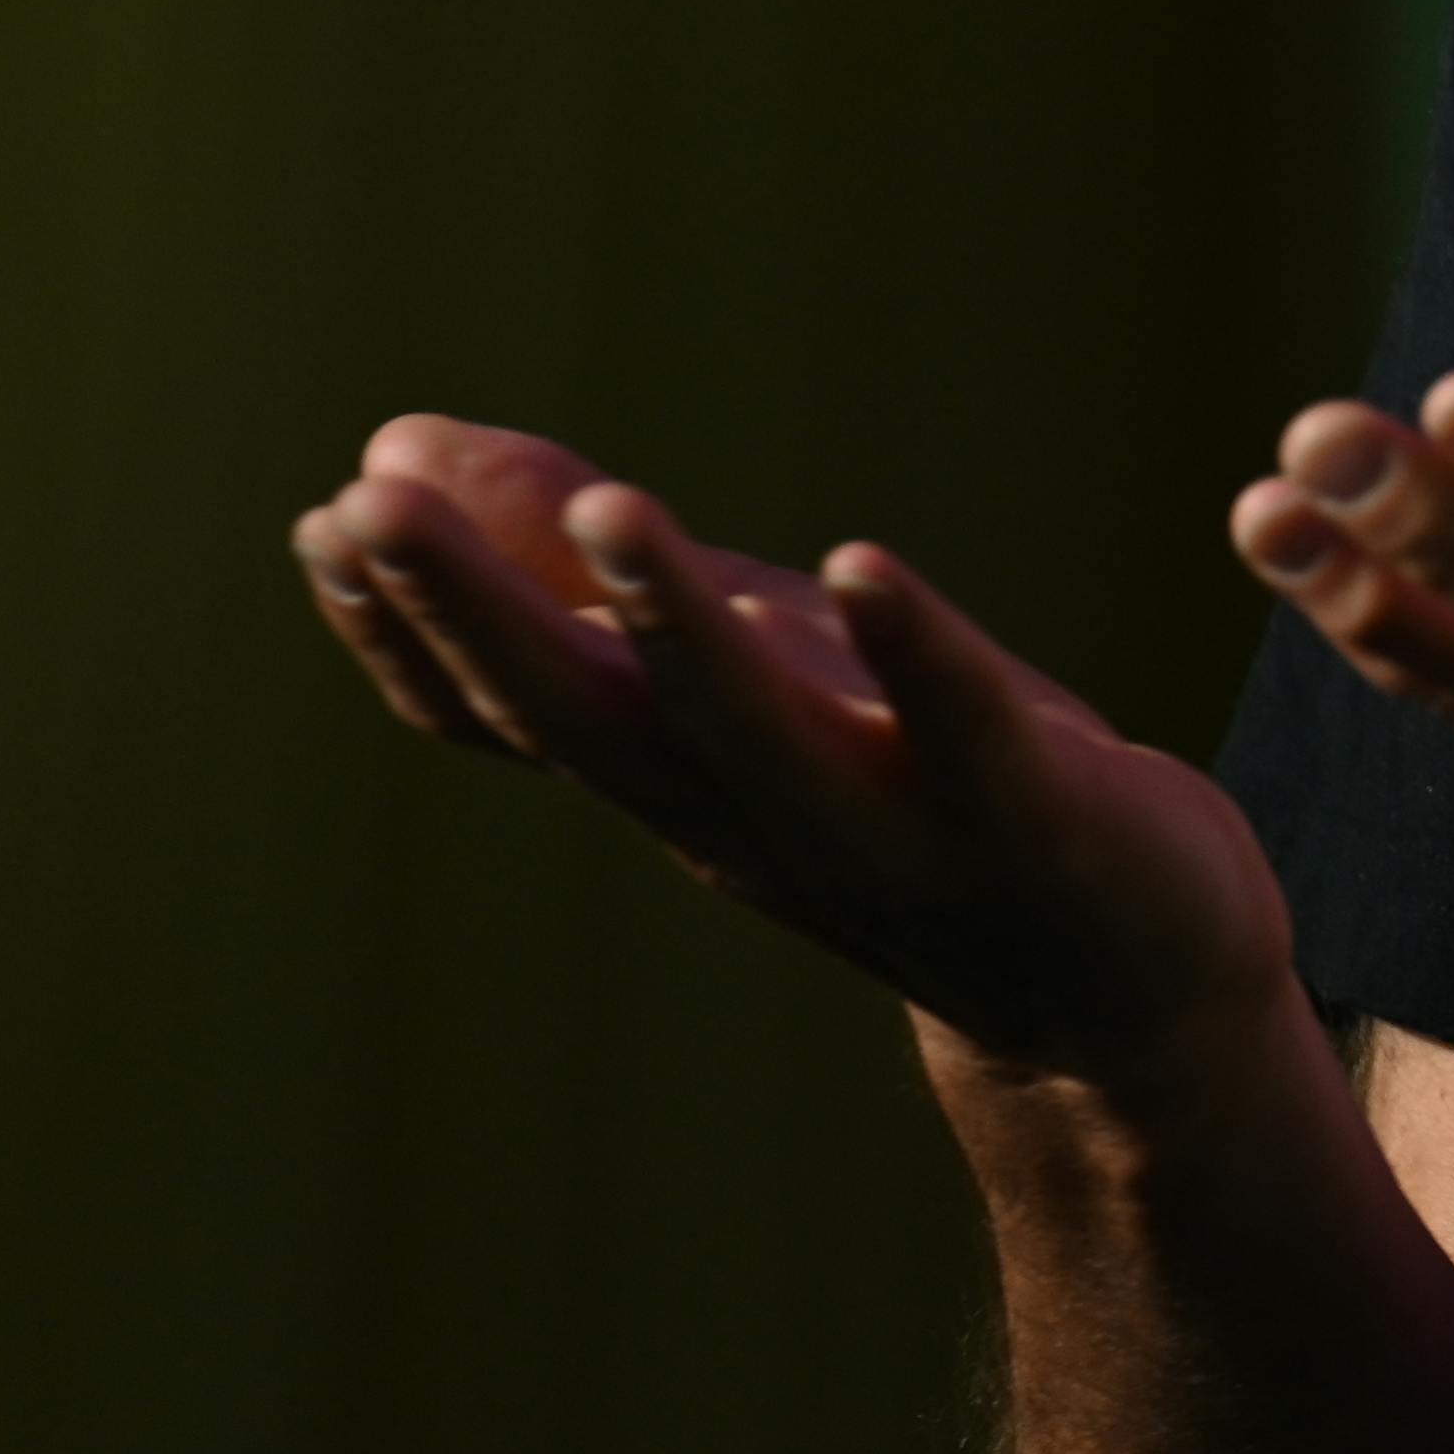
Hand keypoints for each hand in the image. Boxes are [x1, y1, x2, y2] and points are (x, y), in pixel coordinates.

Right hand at [293, 419, 1301, 1087]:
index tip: (326, 520)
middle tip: (368, 503)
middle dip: (474, 613)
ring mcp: (889, 827)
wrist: (1127, 1004)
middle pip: (588, 716)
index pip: (511, 712)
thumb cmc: (912, 798)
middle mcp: (753, 814)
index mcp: (682, 778)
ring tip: (610, 505)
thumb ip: (595, 577)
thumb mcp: (746, 668)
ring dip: (674, 622)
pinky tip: (860, 561)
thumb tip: (408, 449)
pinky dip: (911, 650)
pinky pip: (960, 730)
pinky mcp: (1033, 818)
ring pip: (753, 730)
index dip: (411, 626)